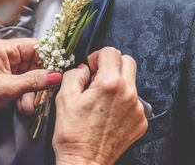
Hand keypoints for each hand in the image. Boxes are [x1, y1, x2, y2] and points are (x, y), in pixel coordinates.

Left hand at [0, 38, 61, 126]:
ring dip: (32, 90)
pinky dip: (25, 94)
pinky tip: (24, 105)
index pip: (34, 46)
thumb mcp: (9, 88)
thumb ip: (35, 80)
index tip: (58, 69)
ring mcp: (3, 68)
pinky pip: (22, 83)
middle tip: (47, 89)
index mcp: (1, 48)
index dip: (48, 58)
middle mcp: (3, 55)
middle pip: (33, 61)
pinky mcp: (4, 79)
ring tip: (29, 104)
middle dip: (39, 79)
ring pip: (29, 74)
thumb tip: (55, 75)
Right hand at [53, 47, 147, 164]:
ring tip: (101, 97)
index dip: (97, 55)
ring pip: (131, 81)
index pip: (111, 52)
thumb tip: (83, 69)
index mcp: (109, 85)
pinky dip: (122, 100)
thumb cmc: (73, 134)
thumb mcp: (64, 98)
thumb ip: (74, 75)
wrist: (84, 161)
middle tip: (98, 75)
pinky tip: (108, 111)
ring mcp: (137, 109)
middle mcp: (128, 94)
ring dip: (117, 82)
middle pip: (127, 61)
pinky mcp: (140, 121)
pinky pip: (134, 100)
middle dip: (111, 63)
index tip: (91, 66)